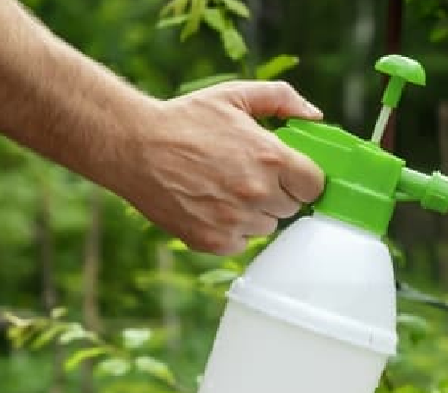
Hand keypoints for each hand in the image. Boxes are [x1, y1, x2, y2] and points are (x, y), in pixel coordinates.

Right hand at [116, 81, 325, 254]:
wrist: (132, 145)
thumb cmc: (185, 119)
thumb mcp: (235, 96)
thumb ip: (281, 99)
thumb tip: (314, 116)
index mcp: (271, 158)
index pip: (315, 186)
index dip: (302, 179)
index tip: (288, 173)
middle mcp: (258, 193)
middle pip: (291, 207)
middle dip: (276, 192)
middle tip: (247, 175)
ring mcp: (236, 220)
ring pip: (266, 226)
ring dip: (254, 212)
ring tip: (224, 188)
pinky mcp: (214, 240)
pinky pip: (241, 242)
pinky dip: (231, 230)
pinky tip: (211, 206)